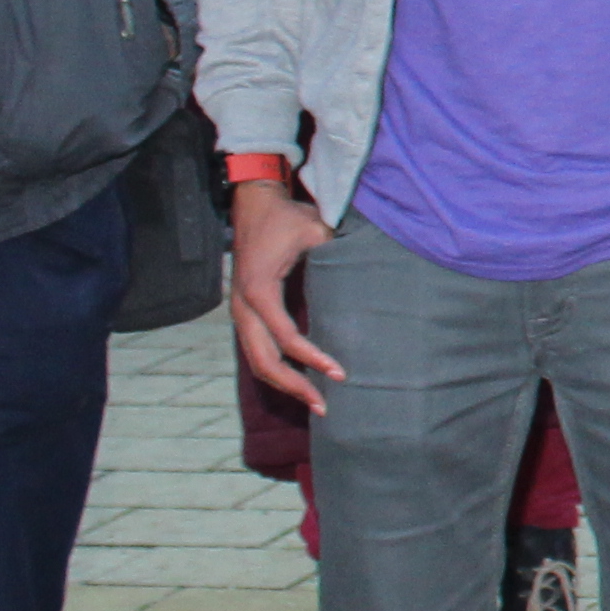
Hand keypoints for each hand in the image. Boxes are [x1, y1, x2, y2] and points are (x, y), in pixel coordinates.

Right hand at [230, 174, 339, 406]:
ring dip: (284, 384)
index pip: (285, 336)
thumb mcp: (315, 230)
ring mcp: (240, 312)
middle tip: (325, 406)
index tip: (339, 372)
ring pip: (255, 361)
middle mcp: (244, 306)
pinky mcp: (244, 313)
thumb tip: (369, 274)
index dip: (311, 358)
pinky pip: (256, 350)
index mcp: (259, 289)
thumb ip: (336, 251)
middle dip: (294, 386)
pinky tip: (300, 381)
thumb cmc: (287, 218)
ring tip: (315, 402)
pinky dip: (276, 369)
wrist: (254, 204)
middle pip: (263, 360)